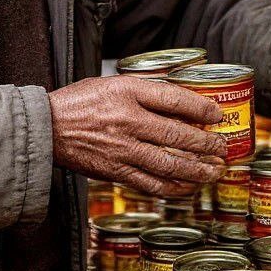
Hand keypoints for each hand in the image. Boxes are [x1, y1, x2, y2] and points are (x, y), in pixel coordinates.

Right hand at [48, 76, 227, 196]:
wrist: (46, 128)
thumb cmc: (81, 102)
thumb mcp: (114, 83)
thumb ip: (147, 92)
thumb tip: (184, 103)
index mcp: (127, 93)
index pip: (173, 98)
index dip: (201, 108)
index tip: (218, 115)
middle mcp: (127, 121)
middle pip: (176, 134)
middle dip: (206, 144)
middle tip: (224, 147)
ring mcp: (121, 150)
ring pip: (168, 163)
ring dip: (197, 169)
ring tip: (215, 170)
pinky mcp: (115, 172)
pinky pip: (151, 183)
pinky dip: (174, 187)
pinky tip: (189, 186)